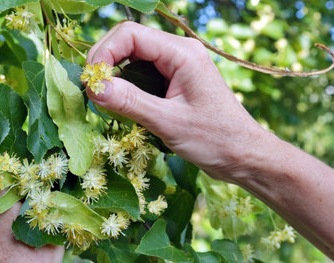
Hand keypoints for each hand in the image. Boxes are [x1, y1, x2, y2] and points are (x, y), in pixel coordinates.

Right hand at [86, 21, 333, 258]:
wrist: (243, 155)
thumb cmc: (214, 140)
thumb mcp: (168, 122)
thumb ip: (130, 102)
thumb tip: (94, 88)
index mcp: (182, 53)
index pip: (130, 34)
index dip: (104, 52)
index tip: (91, 81)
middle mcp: (180, 52)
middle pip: (130, 42)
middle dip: (106, 62)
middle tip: (93, 91)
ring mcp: (178, 66)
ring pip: (135, 58)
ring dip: (115, 75)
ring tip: (104, 99)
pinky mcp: (176, 81)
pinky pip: (144, 74)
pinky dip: (128, 86)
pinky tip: (122, 104)